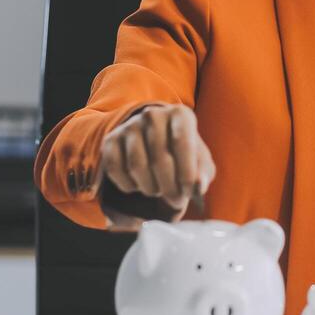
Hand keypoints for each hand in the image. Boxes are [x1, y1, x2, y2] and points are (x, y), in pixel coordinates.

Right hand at [95, 103, 214, 231]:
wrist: (154, 140)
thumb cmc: (183, 153)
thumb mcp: (199, 161)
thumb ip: (202, 173)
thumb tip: (198, 186)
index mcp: (180, 114)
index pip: (182, 143)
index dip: (186, 172)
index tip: (189, 192)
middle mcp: (153, 115)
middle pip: (159, 159)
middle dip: (169, 187)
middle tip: (175, 199)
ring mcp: (130, 126)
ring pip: (137, 166)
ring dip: (150, 187)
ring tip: (159, 190)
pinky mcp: (111, 140)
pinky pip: (116, 170)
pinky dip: (129, 186)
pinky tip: (140, 185)